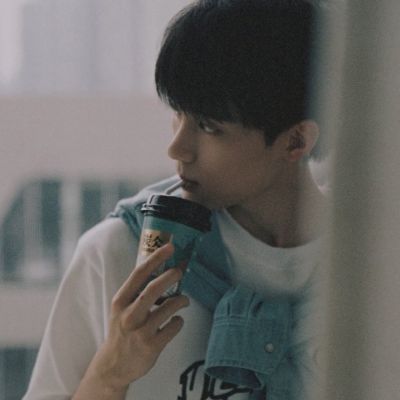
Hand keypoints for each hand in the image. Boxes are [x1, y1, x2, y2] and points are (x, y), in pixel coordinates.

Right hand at [85, 243, 188, 392]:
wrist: (113, 366)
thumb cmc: (122, 330)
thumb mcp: (122, 309)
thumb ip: (138, 292)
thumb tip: (164, 271)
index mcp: (120, 301)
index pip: (138, 274)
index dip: (156, 259)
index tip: (170, 247)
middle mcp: (129, 315)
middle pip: (153, 290)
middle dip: (170, 276)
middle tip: (180, 270)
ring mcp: (140, 332)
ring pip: (168, 308)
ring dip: (180, 300)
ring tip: (183, 300)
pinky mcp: (151, 347)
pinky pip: (173, 327)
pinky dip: (179, 321)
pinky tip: (175, 320)